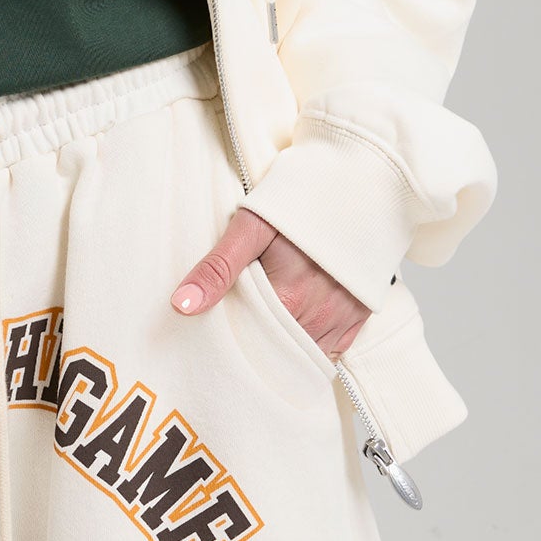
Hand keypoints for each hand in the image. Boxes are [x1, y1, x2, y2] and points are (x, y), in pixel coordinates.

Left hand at [170, 209, 370, 357]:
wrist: (356, 186)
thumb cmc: (300, 201)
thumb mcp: (253, 226)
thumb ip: (219, 267)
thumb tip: (182, 305)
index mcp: (288, 298)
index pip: (249, 341)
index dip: (232, 339)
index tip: (218, 335)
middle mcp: (318, 316)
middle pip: (277, 351)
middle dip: (257, 349)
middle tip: (239, 335)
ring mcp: (342, 318)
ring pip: (304, 355)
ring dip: (284, 349)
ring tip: (265, 334)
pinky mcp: (358, 317)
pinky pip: (331, 351)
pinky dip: (311, 347)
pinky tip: (294, 334)